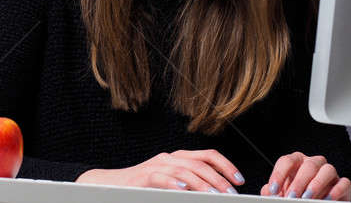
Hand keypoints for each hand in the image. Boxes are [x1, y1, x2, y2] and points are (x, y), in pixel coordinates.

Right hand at [75, 149, 245, 193]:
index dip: (225, 165)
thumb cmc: (144, 189)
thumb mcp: (171, 186)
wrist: (111, 186)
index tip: (239, 180)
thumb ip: (190, 188)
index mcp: (178, 159)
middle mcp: (169, 159)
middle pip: (199, 163)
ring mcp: (155, 166)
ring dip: (202, 184)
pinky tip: (183, 190)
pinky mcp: (142, 177)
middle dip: (219, 179)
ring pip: (184, 170)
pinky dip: (173, 183)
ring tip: (214, 196)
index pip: (207, 155)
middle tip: (230, 194)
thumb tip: (215, 195)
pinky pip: (160, 177)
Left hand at [260, 151, 350, 200]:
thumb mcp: (282, 193)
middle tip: (292, 198)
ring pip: (327, 169)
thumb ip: (272, 191)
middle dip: (299, 183)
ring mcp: (329, 172)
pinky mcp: (343, 184)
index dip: (279, 175)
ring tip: (307, 198)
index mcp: (296, 161)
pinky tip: (326, 200)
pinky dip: (335, 191)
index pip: (287, 161)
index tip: (274, 190)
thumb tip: (267, 192)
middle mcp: (313, 163)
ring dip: (317, 184)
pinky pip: (344, 182)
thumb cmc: (296, 197)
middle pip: (308, 165)